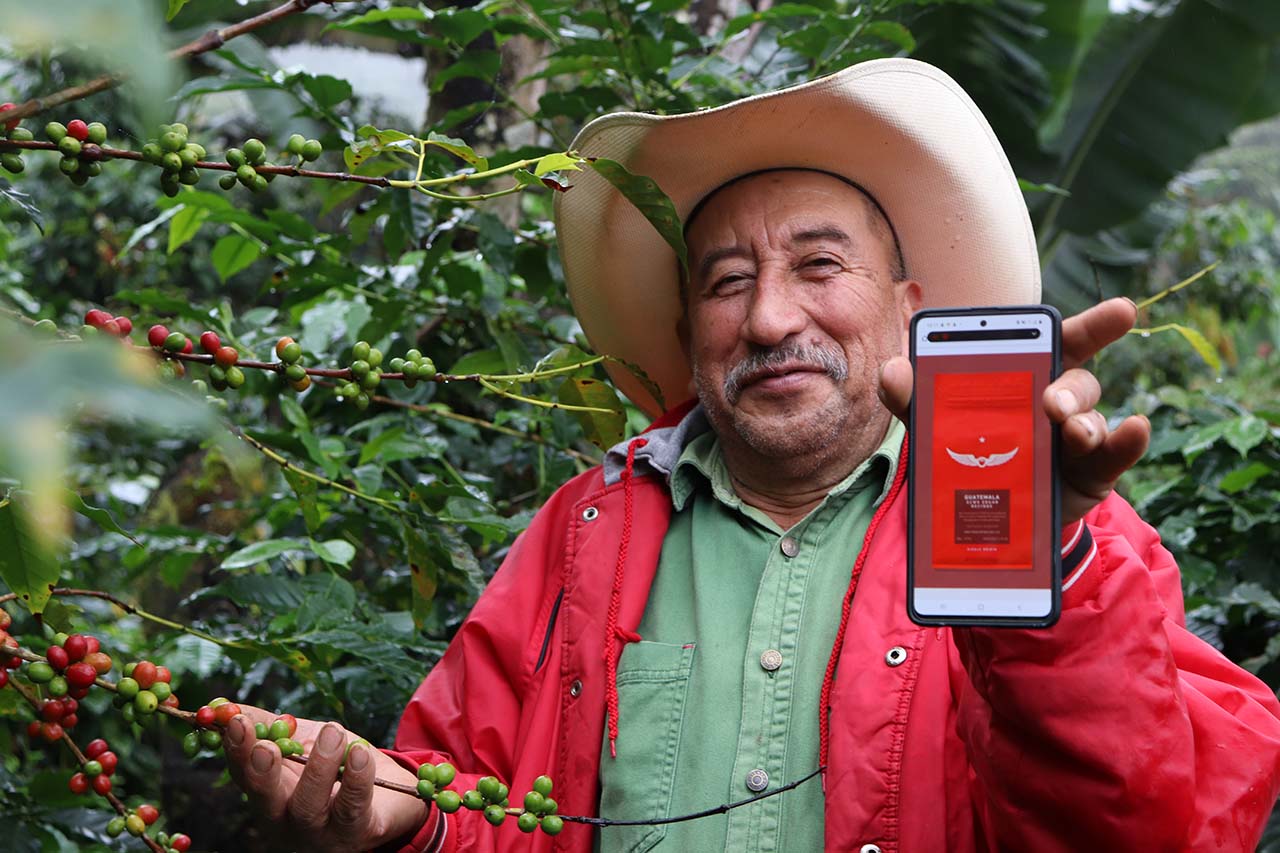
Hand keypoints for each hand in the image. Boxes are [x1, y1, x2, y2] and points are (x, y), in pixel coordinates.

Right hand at [224, 706, 428, 852]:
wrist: (391, 792)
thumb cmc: (338, 766)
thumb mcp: (301, 740)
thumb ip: (267, 724)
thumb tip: (225, 706)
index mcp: (269, 796)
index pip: (244, 776)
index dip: (237, 751)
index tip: (236, 722)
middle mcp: (288, 821)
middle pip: (267, 802)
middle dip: (262, 773)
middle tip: (266, 746)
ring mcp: (321, 831)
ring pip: (310, 805)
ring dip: (318, 766)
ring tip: (332, 732)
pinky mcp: (357, 832)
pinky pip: (353, 805)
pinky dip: (356, 777)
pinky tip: (358, 752)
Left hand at [879, 297, 1150, 525]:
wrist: (987, 513)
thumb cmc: (967, 451)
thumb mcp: (935, 422)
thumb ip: (914, 396)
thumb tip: (893, 369)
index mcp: (1028, 376)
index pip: (1063, 342)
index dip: (1095, 325)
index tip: (1125, 310)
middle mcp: (1061, 400)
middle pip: (1076, 380)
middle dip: (1068, 386)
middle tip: (1052, 400)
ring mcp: (1079, 437)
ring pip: (1090, 420)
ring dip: (1083, 423)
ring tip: (1072, 431)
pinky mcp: (1092, 473)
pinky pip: (1114, 455)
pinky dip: (1128, 442)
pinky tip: (1134, 430)